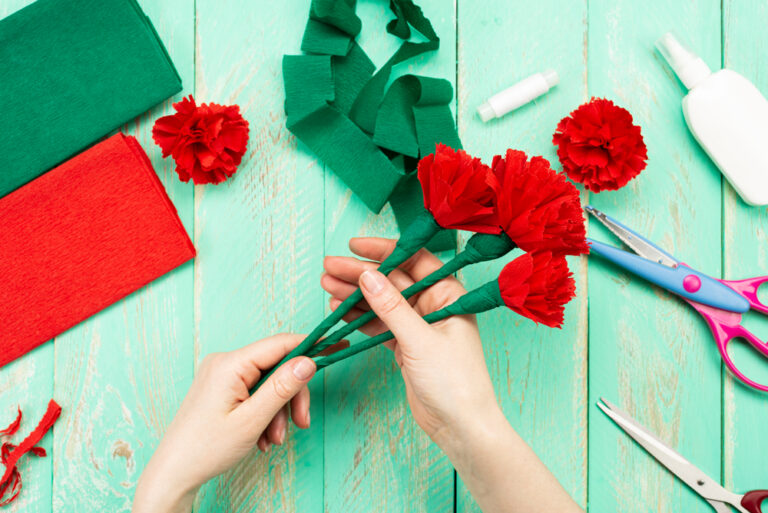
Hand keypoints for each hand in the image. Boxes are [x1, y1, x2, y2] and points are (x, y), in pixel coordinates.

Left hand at [132, 334, 315, 512]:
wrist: (174, 473)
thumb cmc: (206, 448)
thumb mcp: (252, 420)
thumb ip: (282, 388)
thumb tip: (308, 361)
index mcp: (230, 364)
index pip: (281, 344)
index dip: (312, 346)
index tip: (338, 347)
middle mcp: (225, 362)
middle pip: (277, 367)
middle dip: (292, 396)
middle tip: (301, 424)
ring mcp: (222, 375)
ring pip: (269, 383)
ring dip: (278, 411)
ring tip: (272, 440)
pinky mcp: (222, 388)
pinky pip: (255, 392)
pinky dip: (265, 414)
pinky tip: (262, 437)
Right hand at [322, 238, 582, 512]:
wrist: (461, 426)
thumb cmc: (455, 383)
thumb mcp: (420, 341)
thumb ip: (392, 308)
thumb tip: (368, 276)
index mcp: (449, 295)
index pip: (414, 261)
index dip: (384, 251)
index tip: (354, 246)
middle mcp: (435, 306)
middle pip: (393, 281)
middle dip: (360, 273)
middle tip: (329, 268)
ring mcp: (419, 327)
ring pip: (382, 302)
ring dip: (355, 295)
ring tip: (326, 286)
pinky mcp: (407, 346)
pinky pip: (380, 324)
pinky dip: (360, 318)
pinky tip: (340, 310)